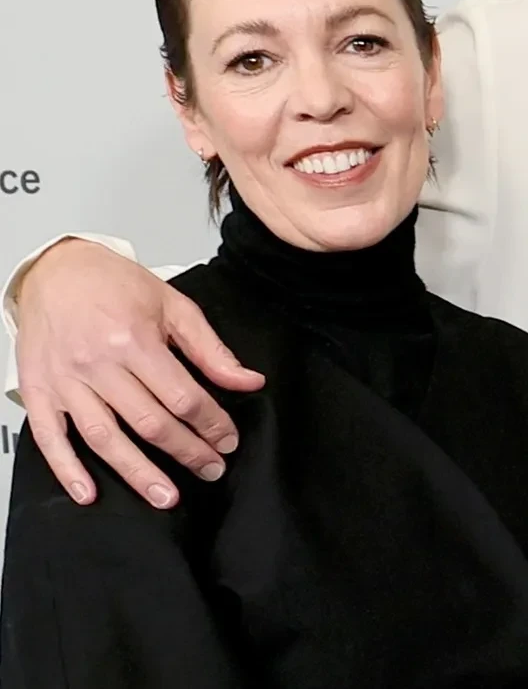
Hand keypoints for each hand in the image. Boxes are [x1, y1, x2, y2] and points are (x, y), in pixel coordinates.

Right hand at [14, 239, 264, 507]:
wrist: (57, 270)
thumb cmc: (116, 284)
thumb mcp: (174, 306)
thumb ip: (211, 350)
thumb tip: (250, 381)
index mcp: (135, 340)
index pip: (182, 396)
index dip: (210, 423)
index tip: (227, 441)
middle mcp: (99, 364)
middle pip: (148, 422)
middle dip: (185, 452)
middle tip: (210, 470)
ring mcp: (66, 381)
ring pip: (104, 437)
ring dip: (136, 472)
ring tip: (165, 496)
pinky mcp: (39, 391)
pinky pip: (50, 438)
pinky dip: (68, 469)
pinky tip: (89, 493)